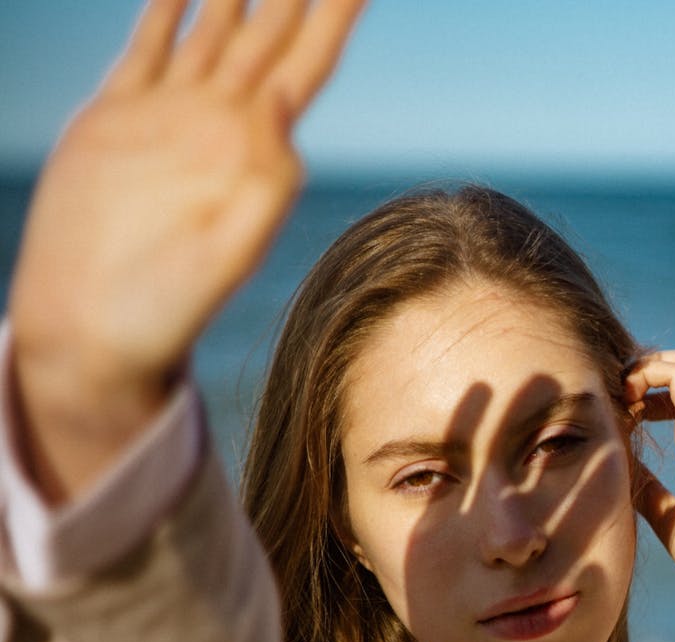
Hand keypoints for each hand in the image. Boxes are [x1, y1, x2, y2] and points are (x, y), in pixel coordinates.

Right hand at [8, 0, 365, 497]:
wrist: (91, 332)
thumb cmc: (163, 311)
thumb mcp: (228, 253)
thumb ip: (264, 184)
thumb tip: (285, 109)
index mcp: (255, 150)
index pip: (310, 61)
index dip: (339, 11)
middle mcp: (217, 122)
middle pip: (270, 32)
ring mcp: (167, 116)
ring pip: (213, 28)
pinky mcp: (115, 120)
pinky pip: (148, 45)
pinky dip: (166, 6)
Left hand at [624, 349, 674, 597]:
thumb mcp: (672, 516)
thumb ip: (652, 492)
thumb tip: (627, 475)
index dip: (658, 393)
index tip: (629, 411)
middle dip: (653, 367)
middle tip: (621, 391)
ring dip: (649, 366)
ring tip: (623, 391)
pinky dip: (649, 374)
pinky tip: (629, 398)